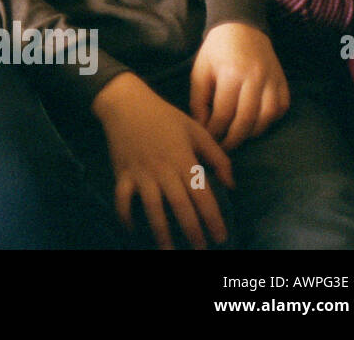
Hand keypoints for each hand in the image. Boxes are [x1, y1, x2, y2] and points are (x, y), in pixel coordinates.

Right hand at [92, 72, 233, 248]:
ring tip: (169, 251)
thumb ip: (217, 157)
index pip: (202, 196)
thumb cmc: (164, 116)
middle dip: (192, 232)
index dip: (213, 219)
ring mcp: (141, 173)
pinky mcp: (122, 173)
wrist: (126, 103)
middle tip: (201, 250)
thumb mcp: (196, 130)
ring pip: (152, 208)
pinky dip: (125, 216)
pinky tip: (133, 229)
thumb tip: (231, 184)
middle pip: (180, 207)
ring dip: (161, 233)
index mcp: (184, 160)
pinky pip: (122, 199)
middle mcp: (163, 170)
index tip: (221, 236)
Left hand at [191, 22, 289, 150]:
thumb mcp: (200, 71)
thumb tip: (203, 127)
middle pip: (246, 120)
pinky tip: (255, 125)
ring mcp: (273, 80)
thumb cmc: (216, 51)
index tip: (209, 142)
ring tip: (238, 138)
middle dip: (234, 139)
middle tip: (224, 149)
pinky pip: (280, 109)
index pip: (223, 113)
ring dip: (252, 133)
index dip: (216, 132)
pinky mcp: (283, 82)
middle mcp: (255, 78)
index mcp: (231, 74)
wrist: (241, 27)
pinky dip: (269, 121)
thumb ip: (199, 100)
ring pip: (266, 118)